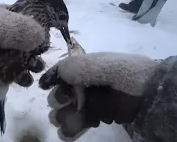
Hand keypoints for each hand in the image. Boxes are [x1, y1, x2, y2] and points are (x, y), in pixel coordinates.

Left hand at [0, 4, 45, 78]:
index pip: (26, 22)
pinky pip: (6, 70)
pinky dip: (15, 76)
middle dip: (33, 55)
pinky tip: (22, 81)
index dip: (36, 32)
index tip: (43, 44)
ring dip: (27, 68)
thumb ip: (25, 29)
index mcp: (3, 15)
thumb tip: (41, 37)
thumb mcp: (4, 23)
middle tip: (38, 64)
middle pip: (23, 43)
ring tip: (31, 76)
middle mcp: (0, 31)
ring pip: (16, 59)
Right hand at [39, 52, 157, 140]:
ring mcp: (88, 103)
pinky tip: (69, 132)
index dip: (52, 79)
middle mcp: (83, 85)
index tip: (47, 85)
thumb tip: (56, 73)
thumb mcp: (106, 66)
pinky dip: (70, 129)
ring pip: (66, 111)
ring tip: (69, 121)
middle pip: (60, 94)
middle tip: (67, 104)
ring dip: (63, 117)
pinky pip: (77, 124)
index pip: (61, 73)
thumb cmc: (129, 75)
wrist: (151, 95)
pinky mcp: (95, 118)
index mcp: (84, 69)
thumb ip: (81, 67)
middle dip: (58, 100)